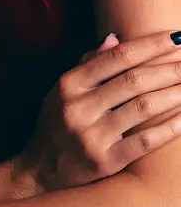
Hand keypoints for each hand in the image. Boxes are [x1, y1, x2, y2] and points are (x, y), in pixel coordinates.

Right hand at [18, 30, 180, 191]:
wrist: (40, 170)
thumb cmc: (56, 124)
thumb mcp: (62, 91)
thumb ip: (87, 65)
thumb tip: (116, 39)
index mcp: (68, 85)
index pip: (115, 58)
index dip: (150, 45)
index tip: (177, 36)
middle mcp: (77, 108)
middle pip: (134, 81)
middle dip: (170, 68)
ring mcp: (90, 136)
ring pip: (143, 108)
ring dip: (176, 94)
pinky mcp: (104, 162)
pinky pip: (145, 141)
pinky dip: (170, 127)